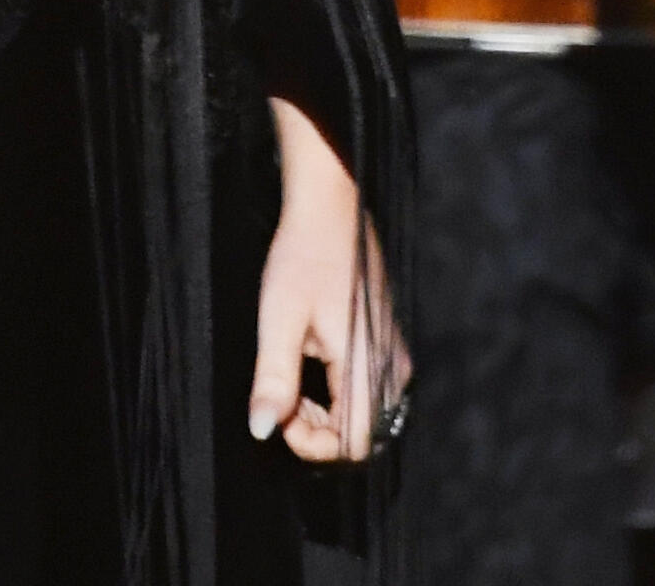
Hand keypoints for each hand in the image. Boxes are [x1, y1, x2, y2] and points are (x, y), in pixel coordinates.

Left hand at [246, 98, 408, 463]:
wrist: (331, 210)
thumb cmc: (302, 257)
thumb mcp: (278, 318)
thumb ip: (274, 380)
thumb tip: (262, 431)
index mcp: (368, 364)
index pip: (356, 444)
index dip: (314, 444)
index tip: (281, 411)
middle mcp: (392, 369)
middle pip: (362, 438)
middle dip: (317, 432)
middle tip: (281, 397)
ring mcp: (393, 360)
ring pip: (364, 420)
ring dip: (325, 416)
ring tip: (291, 381)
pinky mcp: (387, 351)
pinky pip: (367, 398)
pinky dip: (336, 398)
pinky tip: (310, 369)